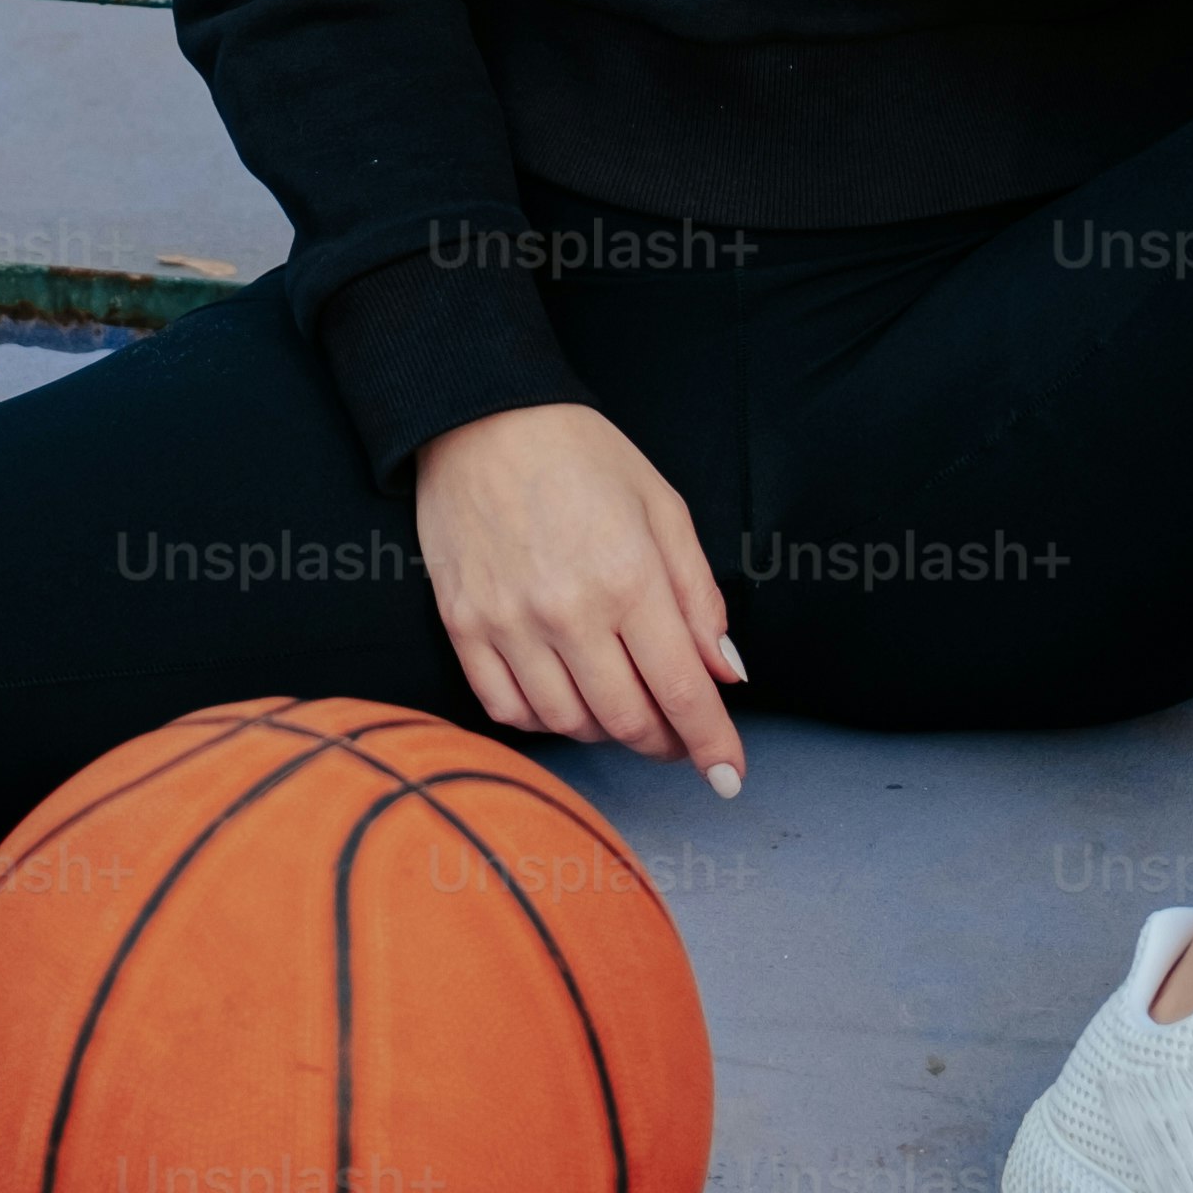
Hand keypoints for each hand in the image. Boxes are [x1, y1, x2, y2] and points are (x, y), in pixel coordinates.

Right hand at [409, 402, 747, 792]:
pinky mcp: (463, 626)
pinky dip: (544, 720)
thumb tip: (725, 673)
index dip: (712, 744)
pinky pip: (508, 709)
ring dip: (606, 731)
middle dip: (663, 742)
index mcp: (629, 577)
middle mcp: (568, 611)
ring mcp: (509, 623)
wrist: (480, 415)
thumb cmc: (581, 454)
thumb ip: (698, 595)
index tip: (729, 776)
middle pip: (627, 721)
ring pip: (568, 724)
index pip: (684, 690)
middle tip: (676, 734)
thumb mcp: (662, 507)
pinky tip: (564, 696)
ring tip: (621, 702)